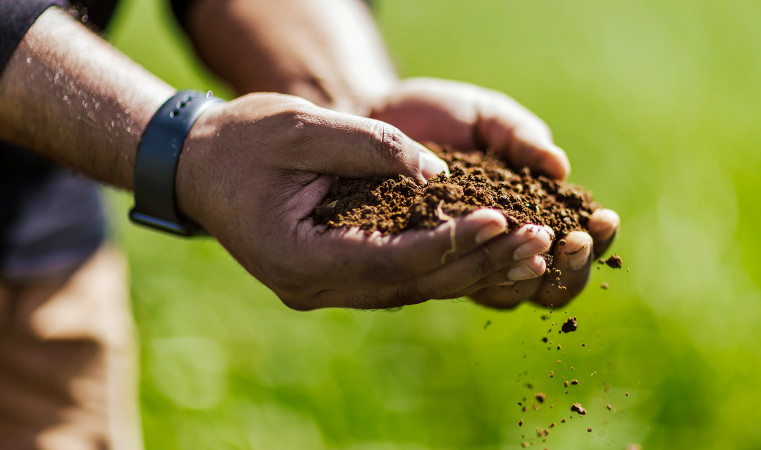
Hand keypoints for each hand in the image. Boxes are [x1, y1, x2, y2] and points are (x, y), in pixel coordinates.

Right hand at [174, 93, 555, 309]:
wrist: (199, 165)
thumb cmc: (242, 141)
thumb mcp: (300, 126)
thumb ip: (370, 146)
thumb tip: (438, 171)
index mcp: (297, 257)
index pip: (390, 260)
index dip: (451, 241)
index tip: (502, 217)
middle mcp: (313, 285)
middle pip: (411, 284)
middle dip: (476, 262)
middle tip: (538, 241)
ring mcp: (324, 286)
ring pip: (411, 288)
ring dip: (469, 268)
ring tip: (529, 247)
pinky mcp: (336, 275)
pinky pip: (399, 276)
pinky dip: (443, 262)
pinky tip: (486, 246)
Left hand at [370, 78, 619, 308]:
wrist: (376, 119)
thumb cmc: (441, 118)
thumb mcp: (488, 118)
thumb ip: (522, 137)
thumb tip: (559, 167)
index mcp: (532, 215)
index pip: (576, 244)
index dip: (597, 239)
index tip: (603, 217)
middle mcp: (503, 248)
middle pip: (551, 284)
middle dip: (573, 267)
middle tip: (575, 240)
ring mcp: (466, 261)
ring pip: (509, 292)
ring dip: (531, 275)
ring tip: (537, 247)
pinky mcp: (429, 264)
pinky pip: (456, 280)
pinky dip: (476, 270)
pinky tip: (484, 252)